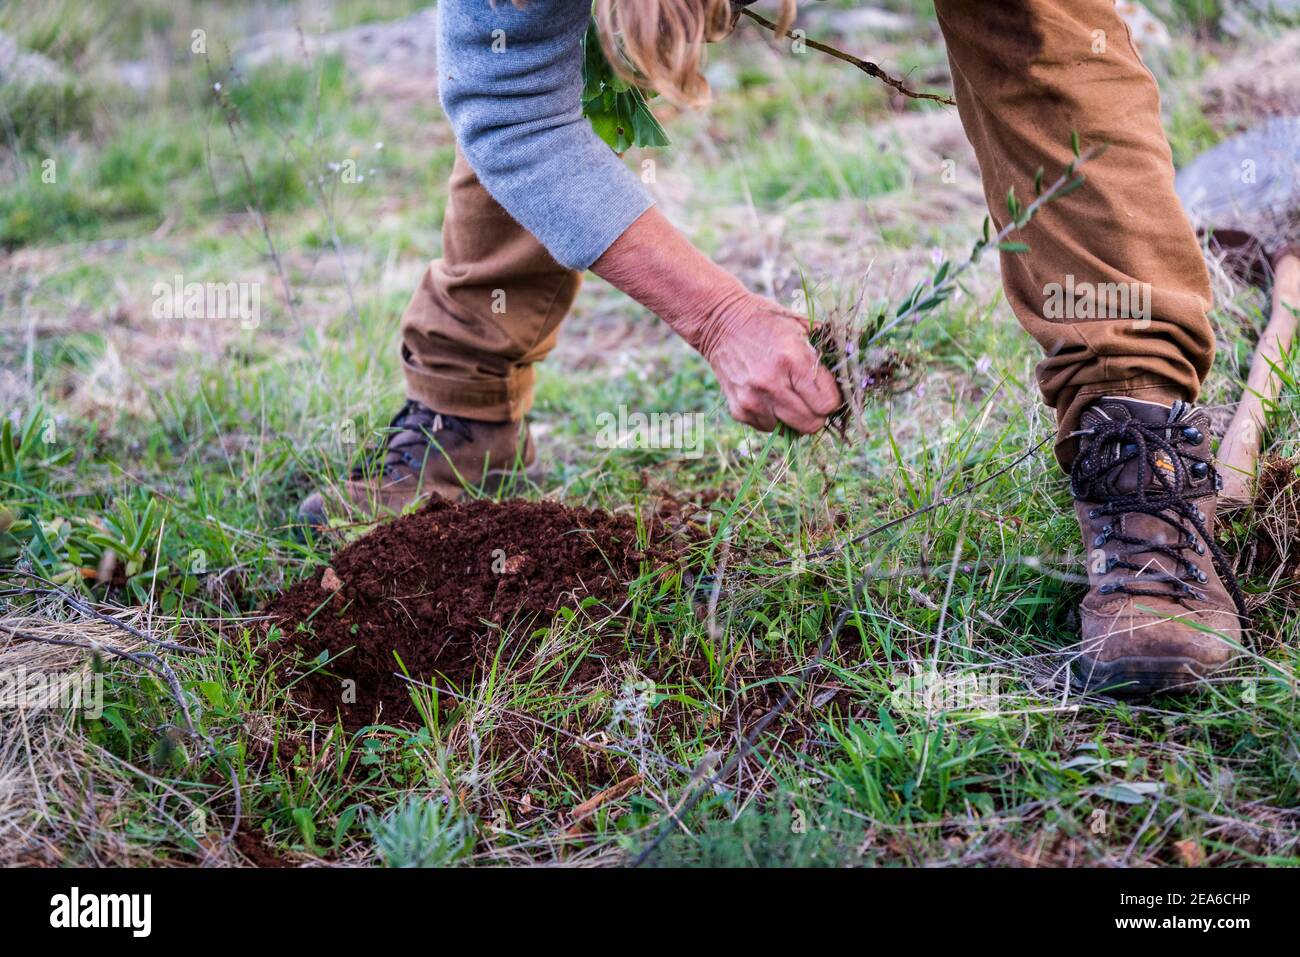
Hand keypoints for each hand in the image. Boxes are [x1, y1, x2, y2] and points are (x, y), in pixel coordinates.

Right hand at [692, 290, 842, 433]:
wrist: (720, 323)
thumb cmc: (768, 322)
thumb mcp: (802, 325)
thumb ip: (830, 349)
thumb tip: (858, 371)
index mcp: (792, 360)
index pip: (828, 404)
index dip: (832, 399)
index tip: (827, 389)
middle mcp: (771, 384)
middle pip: (812, 424)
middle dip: (817, 413)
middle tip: (812, 397)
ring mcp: (752, 400)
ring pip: (790, 430)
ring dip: (794, 416)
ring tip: (787, 392)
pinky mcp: (739, 410)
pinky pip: (769, 427)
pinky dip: (774, 416)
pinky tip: (768, 394)